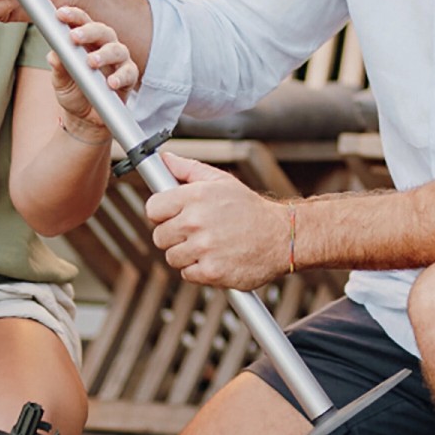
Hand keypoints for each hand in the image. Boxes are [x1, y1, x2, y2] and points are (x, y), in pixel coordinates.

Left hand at [49, 6, 137, 131]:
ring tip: (91, 62)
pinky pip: (129, 73)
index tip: (60, 14)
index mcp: (87, 41)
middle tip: (74, 37)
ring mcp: (119, 61)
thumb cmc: (74, 92)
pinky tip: (110, 82)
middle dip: (88, 32)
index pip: (82, 22)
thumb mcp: (60, 81)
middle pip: (102, 31)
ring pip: (117, 50)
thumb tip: (54, 54)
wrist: (86, 118)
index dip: (73, 16)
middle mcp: (105, 46)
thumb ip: (58, 67)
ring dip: (104, 54)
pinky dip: (120, 77)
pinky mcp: (129, 77)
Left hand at [145, 150, 288, 287]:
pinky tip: (216, 258)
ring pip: (172, 257)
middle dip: (175, 236)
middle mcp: (196, 221)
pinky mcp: (211, 271)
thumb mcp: (221, 181)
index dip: (162, 214)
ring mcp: (203, 248)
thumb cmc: (250, 209)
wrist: (281, 237)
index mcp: (196, 196)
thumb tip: (164, 160)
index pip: (152, 208)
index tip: (172, 216)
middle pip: (159, 236)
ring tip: (209, 245)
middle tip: (196, 232)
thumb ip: (188, 170)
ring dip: (187, 255)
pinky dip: (199, 270)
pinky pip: (187, 274)